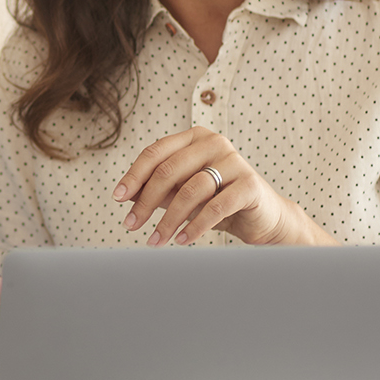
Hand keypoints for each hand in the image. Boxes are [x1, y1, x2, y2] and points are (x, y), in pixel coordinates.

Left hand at [113, 127, 329, 246]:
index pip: (155, 153)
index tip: (117, 198)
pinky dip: (195, 226)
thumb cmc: (217, 202)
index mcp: (195, 138)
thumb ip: (158, 190)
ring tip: (156, 240)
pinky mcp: (250, 185)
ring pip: (190, 190)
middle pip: (169, 171)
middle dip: (145, 201)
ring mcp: (234, 162)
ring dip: (168, 219)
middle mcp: (214, 143)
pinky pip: (215, 207)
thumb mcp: (183, 193)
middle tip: (131, 225)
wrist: (262, 217)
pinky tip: (182, 240)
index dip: (133, 176)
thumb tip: (126, 195)